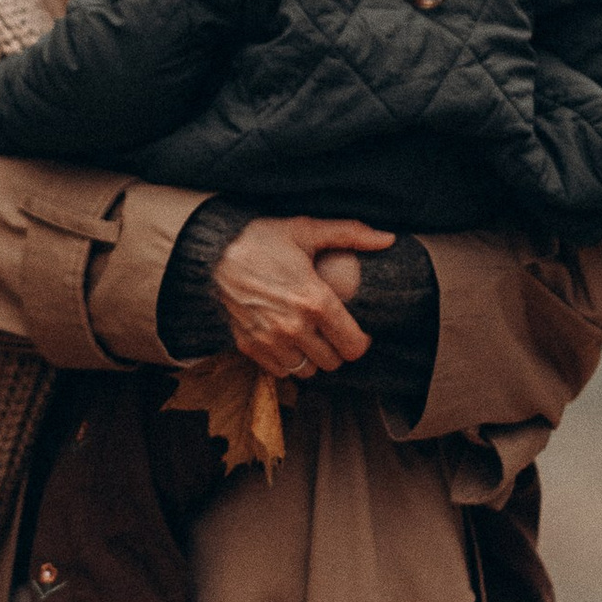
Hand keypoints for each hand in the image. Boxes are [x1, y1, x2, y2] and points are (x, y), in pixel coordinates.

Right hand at [212, 216, 396, 376]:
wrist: (213, 252)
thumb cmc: (262, 239)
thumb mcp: (306, 229)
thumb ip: (351, 234)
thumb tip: (388, 238)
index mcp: (315, 300)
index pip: (354, 346)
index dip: (361, 341)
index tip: (357, 332)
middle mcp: (294, 326)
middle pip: (333, 362)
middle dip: (337, 349)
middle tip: (332, 332)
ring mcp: (270, 340)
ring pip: (308, 371)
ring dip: (313, 358)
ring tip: (310, 338)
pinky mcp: (249, 347)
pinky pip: (281, 372)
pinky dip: (287, 362)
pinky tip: (287, 341)